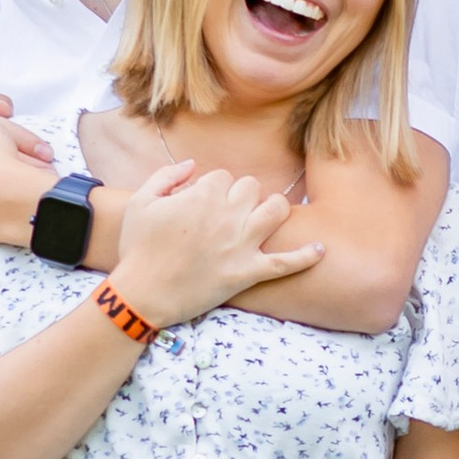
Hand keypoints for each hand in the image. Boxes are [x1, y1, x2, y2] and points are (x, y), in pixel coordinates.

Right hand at [109, 161, 322, 327]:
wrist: (142, 294)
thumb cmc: (137, 248)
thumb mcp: (140, 202)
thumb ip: (167, 176)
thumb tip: (192, 165)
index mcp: (202, 196)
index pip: (224, 177)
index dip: (214, 188)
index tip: (204, 202)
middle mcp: (227, 216)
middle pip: (252, 188)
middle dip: (242, 195)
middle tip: (230, 212)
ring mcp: (241, 245)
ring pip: (276, 211)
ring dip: (273, 210)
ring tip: (266, 217)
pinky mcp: (248, 273)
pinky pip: (286, 263)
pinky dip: (306, 257)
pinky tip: (320, 249)